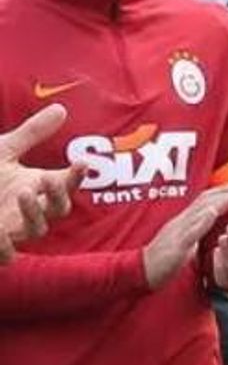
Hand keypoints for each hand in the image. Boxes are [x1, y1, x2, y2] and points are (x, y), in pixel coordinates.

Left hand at [0, 104, 85, 262]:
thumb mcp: (4, 151)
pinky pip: (8, 255)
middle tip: (50, 179)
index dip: (76, 176)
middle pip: (59, 209)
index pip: (66, 184)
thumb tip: (61, 108)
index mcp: (37, 187)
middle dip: (58, 195)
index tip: (82, 163)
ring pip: (38, 230)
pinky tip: (1, 230)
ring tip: (23, 192)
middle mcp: (30, 210)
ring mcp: (14, 229)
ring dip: (34, 213)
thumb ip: (33, 133)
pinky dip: (6, 247)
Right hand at [143, 184, 227, 288]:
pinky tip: (213, 213)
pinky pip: (191, 232)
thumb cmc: (161, 261)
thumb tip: (203, 233)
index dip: (218, 193)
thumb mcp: (182, 245)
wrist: (138, 273)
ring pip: (201, 212)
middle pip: (204, 203)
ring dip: (220, 202)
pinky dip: (202, 221)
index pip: (202, 202)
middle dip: (223, 193)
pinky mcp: (176, 246)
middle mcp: (180, 223)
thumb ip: (192, 236)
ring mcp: (178, 233)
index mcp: (182, 222)